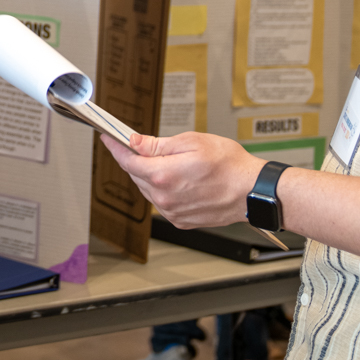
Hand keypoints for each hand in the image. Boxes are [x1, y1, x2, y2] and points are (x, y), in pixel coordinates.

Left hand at [97, 131, 259, 228]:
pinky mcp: (180, 220)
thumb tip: (135, 142)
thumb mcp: (192, 142)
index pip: (127, 161)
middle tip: (147, 147)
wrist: (251, 191)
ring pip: (149, 190)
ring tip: (176, 164)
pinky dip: (165, 190)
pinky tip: (182, 181)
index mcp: (162, 175)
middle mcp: (163, 197)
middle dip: (138, 160)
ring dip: (153, 176)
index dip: (116, 148)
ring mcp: (171, 211)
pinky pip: (163, 202)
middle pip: (137, 175)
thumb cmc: (229, 165)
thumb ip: (158, 144)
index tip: (109, 139)